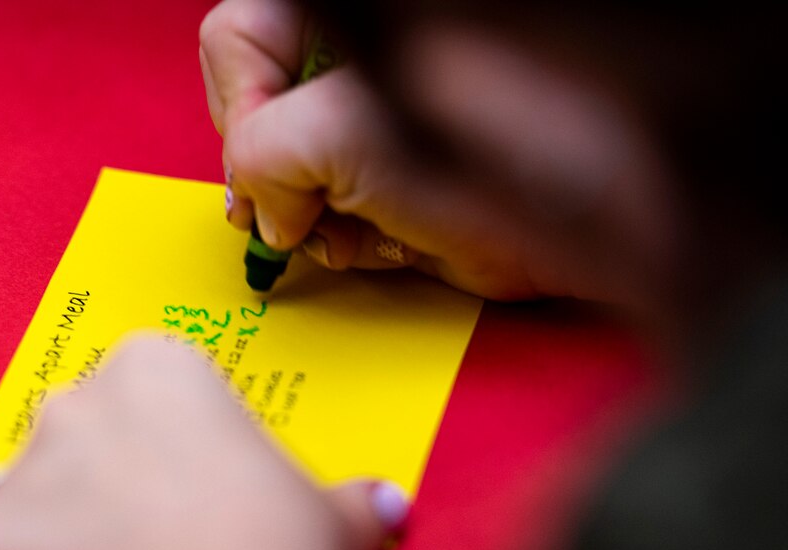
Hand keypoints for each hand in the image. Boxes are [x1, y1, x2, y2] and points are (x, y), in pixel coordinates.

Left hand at [0, 336, 407, 549]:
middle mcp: (76, 402)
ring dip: (58, 539)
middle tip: (152, 545)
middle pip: (79, 437)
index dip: (168, 445)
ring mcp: (18, 470)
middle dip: (104, 484)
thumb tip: (386, 507)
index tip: (192, 489)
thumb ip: (349, 501)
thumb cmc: (277, 547)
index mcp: (157, 368)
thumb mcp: (330, 513)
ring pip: (28, 501)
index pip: (143, 388)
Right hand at [200, 0, 678, 307]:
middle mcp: (355, 63)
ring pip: (284, 172)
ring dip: (305, 217)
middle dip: (267, 174)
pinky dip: (341, 242)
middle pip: (254, 111)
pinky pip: (326, 213)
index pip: (237, 39)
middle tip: (287, 214)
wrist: (596, 215)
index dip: (238, 109)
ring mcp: (370, 125)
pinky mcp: (389, 182)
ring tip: (350, 231)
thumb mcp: (350, 131)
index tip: (261, 169)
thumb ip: (263, 151)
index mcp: (352, 19)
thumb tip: (261, 207)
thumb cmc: (511, 148)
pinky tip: (380, 244)